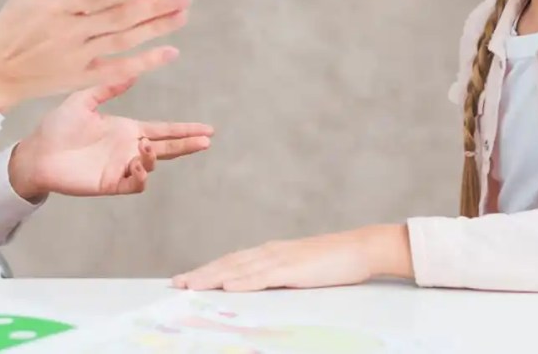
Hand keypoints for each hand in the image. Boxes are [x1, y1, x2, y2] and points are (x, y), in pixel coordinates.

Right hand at [0, 0, 191, 111]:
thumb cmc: (12, 26)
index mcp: (57, 7)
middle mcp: (70, 32)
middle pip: (119, 18)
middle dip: (154, 7)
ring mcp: (77, 57)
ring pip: (123, 41)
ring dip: (156, 29)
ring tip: (182, 15)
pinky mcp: (80, 78)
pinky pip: (117, 70)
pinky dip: (144, 62)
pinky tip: (168, 52)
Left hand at [8, 79, 213, 199]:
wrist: (36, 152)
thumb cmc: (57, 126)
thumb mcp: (84, 100)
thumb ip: (109, 86)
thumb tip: (133, 70)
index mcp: (126, 128)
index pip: (163, 129)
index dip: (184, 130)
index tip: (207, 130)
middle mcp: (128, 148)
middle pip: (166, 148)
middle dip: (187, 145)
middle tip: (206, 141)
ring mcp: (120, 166)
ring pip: (151, 166)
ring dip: (155, 157)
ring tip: (146, 148)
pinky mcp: (109, 183)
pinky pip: (134, 184)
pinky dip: (141, 176)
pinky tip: (137, 163)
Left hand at [171, 225, 411, 291]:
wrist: (361, 248)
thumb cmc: (333, 262)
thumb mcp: (299, 271)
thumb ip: (278, 277)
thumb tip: (257, 289)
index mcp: (270, 253)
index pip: (231, 262)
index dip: (207, 270)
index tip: (186, 278)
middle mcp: (270, 252)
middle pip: (228, 264)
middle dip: (201, 273)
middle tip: (175, 283)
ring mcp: (282, 259)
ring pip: (239, 269)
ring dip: (213, 276)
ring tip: (191, 285)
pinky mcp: (295, 268)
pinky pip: (264, 276)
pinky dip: (243, 281)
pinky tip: (228, 286)